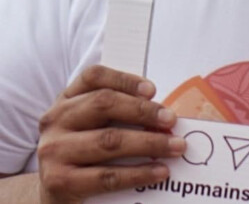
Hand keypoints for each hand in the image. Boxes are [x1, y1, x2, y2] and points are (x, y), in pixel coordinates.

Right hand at [35, 65, 184, 203]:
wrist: (51, 195)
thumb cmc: (83, 153)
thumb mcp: (92, 126)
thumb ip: (120, 115)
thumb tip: (164, 117)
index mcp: (66, 100)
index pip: (94, 77)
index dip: (125, 80)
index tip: (152, 90)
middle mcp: (56, 120)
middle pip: (103, 104)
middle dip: (143, 111)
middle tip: (171, 120)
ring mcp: (54, 150)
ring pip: (109, 140)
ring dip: (149, 143)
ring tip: (175, 147)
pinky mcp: (59, 182)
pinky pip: (106, 176)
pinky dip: (138, 174)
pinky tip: (159, 172)